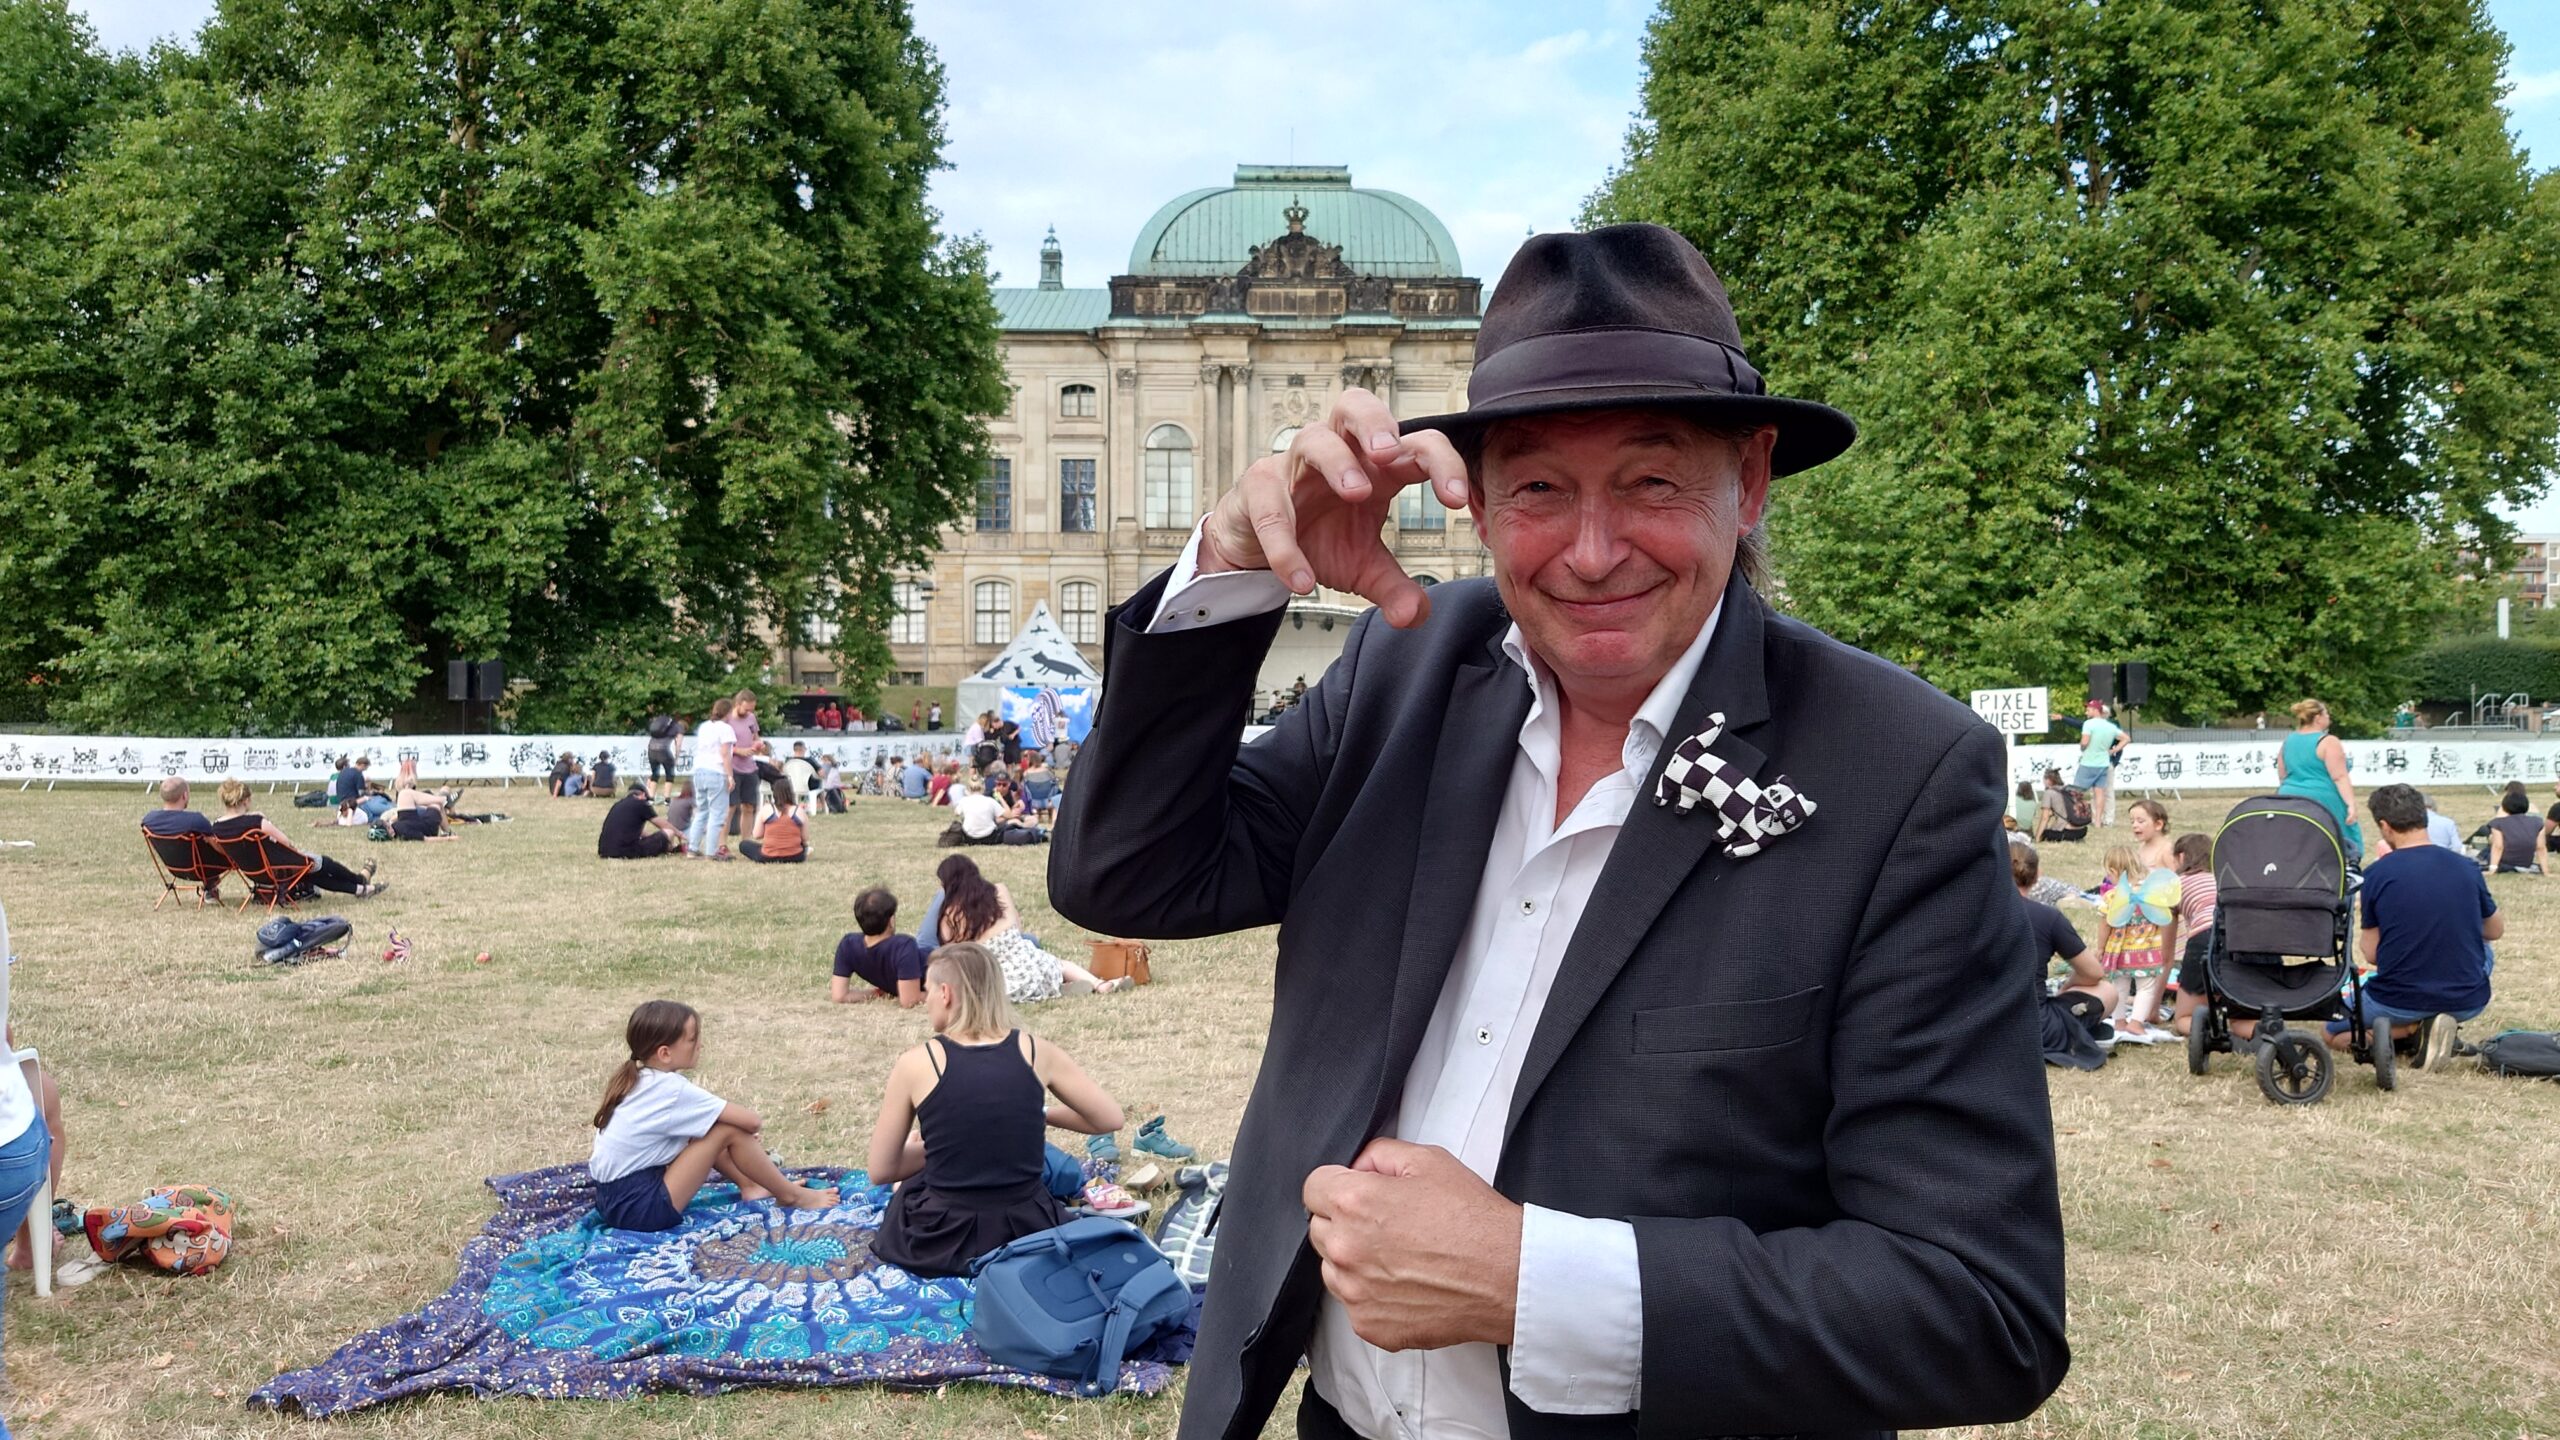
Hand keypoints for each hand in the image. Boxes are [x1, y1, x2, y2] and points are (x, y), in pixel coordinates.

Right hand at [1198, 387, 1467, 628]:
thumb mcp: (1360, 567)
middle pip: (1356, 406)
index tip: (1456, 500)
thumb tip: (1417, 616)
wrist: (1257, 546)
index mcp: (1374, 466)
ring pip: (1313, 438)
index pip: (1414, 445)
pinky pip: (1271, 506)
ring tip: (1358, 493)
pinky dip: (1285, 544)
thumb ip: (1392, 587)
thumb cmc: (1317, 537)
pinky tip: (1302, 580)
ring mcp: (1294, 466)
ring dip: (1338, 462)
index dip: (1440, 463)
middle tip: (1391, 453)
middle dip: (1377, 423)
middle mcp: (1337, 453)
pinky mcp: (1258, 488)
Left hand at [1302, 1138, 1521, 1349]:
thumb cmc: (1474, 1220)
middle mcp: (1346, 1248)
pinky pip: (1353, 1304)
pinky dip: (1372, 1295)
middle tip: (1387, 1225)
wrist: (1507, 1276)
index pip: (1313, 1188)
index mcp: (1354, 1202)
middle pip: (1319, 1228)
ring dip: (1353, 1261)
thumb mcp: (1429, 1160)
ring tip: (1399, 1256)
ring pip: (1332, 1269)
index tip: (1355, 1194)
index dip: (1336, 1185)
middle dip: (1343, 1222)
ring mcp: (1355, 1292)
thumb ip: (1380, 1154)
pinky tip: (1406, 1284)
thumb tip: (1358, 1166)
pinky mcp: (1369, 1325)